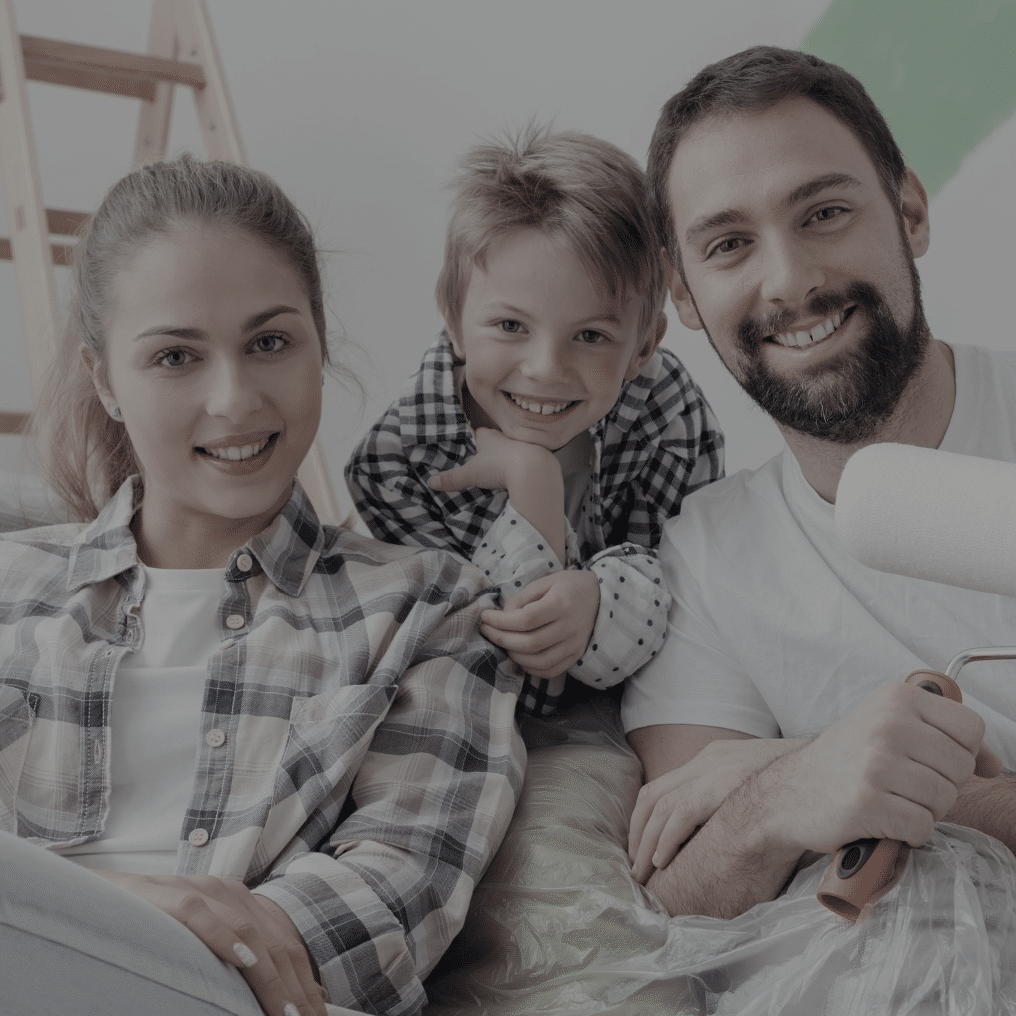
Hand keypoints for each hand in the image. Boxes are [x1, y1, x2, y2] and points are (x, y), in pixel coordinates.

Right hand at [93, 871, 326, 1015]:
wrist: (92, 896)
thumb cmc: (147, 929)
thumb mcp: (200, 947)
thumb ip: (233, 966)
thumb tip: (273, 1002)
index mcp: (240, 904)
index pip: (285, 946)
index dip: (305, 984)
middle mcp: (227, 893)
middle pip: (275, 943)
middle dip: (296, 990)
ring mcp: (198, 890)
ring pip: (248, 931)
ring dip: (272, 976)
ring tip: (288, 1012)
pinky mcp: (167, 894)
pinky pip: (200, 913)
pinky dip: (224, 936)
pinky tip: (245, 960)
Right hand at [428, 427, 542, 492]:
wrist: (534, 471)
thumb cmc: (500, 465)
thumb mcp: (471, 474)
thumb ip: (452, 478)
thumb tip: (431, 482)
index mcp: (490, 437)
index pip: (479, 434)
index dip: (475, 441)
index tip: (471, 448)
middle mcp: (507, 437)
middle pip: (497, 442)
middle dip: (492, 451)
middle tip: (485, 463)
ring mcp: (525, 446)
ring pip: (514, 450)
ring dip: (509, 459)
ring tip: (503, 472)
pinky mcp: (539, 459)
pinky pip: (529, 462)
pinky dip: (525, 468)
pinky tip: (521, 478)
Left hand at [480, 569, 598, 678]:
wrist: (603, 597)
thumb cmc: (569, 586)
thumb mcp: (545, 582)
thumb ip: (522, 598)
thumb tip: (503, 617)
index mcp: (561, 604)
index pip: (525, 620)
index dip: (500, 622)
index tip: (485, 617)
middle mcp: (570, 627)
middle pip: (529, 643)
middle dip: (502, 639)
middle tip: (487, 631)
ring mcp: (575, 644)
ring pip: (538, 661)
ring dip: (513, 656)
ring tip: (502, 643)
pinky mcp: (576, 655)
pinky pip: (550, 670)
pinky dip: (530, 668)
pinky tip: (519, 656)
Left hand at [628, 736, 803, 882]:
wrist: (832, 769)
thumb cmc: (807, 786)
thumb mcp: (763, 784)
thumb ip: (740, 799)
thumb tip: (731, 831)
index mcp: (715, 757)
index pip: (663, 786)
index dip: (644, 821)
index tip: (640, 848)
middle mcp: (709, 759)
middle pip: (653, 796)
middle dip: (638, 833)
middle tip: (635, 867)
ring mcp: (715, 770)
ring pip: (660, 807)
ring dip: (645, 842)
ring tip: (643, 873)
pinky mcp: (722, 786)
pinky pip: (680, 814)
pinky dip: (665, 839)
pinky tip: (661, 861)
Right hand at [756, 682, 983, 855]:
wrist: (791, 793)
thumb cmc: (845, 761)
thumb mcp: (889, 728)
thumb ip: (944, 738)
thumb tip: (994, 764)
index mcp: (897, 698)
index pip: (970, 728)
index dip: (960, 752)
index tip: (931, 761)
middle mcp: (888, 724)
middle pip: (960, 768)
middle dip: (940, 786)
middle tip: (902, 784)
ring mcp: (877, 763)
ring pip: (944, 801)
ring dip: (922, 810)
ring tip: (889, 799)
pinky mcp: (868, 802)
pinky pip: (922, 827)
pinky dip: (907, 833)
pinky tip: (881, 818)